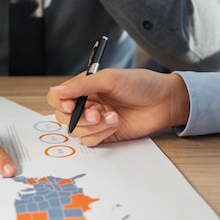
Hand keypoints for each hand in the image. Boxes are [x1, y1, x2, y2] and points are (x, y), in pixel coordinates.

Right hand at [47, 68, 189, 145]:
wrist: (163, 101)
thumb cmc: (140, 84)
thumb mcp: (109, 79)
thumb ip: (82, 85)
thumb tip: (56, 91)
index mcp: (84, 87)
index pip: (58, 97)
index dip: (60, 103)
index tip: (70, 105)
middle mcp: (87, 104)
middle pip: (64, 117)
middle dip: (79, 118)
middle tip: (96, 113)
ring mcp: (95, 121)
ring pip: (77, 131)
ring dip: (94, 126)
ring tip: (114, 116)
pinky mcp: (105, 135)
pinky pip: (91, 141)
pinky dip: (101, 134)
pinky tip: (116, 123)